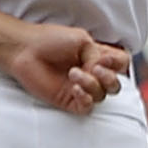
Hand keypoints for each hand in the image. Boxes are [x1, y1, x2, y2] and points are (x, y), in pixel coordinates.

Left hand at [0, 20, 129, 118]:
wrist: (25, 50)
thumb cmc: (50, 40)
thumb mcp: (82, 40)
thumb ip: (98, 54)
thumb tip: (101, 69)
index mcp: (96, 58)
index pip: (121, 65)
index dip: (118, 63)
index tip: (104, 58)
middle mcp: (91, 74)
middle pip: (115, 84)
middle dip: (109, 78)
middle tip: (94, 68)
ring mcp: (80, 88)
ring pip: (102, 95)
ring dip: (92, 84)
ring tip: (74, 73)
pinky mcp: (68, 100)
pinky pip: (87, 107)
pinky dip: (85, 98)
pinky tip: (75, 88)